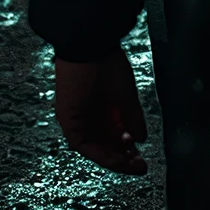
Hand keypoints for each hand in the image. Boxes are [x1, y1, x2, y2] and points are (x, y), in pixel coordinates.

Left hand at [54, 48, 147, 174]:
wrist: (88, 44)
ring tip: (132, 164)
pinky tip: (117, 158)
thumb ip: (132, 118)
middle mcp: (88, 115)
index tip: (142, 158)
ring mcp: (77, 118)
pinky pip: (83, 145)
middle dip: (123, 159)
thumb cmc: (106, 62)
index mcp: (101, 107)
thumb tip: (140, 138)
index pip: (114, 136)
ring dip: (113, 159)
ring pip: (95, 148)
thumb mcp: (125, 95)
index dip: (128, 150)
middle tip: (139, 165)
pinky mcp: (68, 119)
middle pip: (105, 145)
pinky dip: (100, 153)